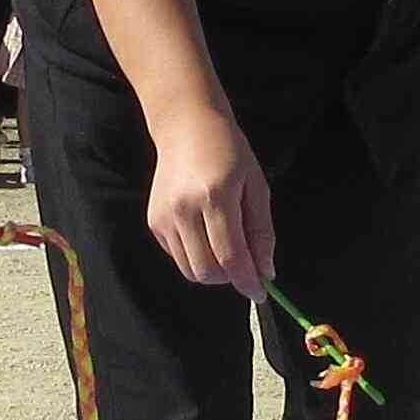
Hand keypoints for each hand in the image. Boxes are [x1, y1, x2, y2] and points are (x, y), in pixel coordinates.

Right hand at [144, 105, 273, 295]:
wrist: (186, 127)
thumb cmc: (229, 152)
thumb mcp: (256, 186)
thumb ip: (262, 232)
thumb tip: (266, 271)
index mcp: (215, 196)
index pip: (230, 256)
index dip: (247, 280)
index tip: (260, 292)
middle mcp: (184, 209)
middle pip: (207, 270)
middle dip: (230, 279)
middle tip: (245, 268)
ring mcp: (164, 217)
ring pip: (190, 270)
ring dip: (213, 271)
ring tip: (227, 248)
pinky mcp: (153, 222)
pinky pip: (178, 257)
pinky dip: (196, 257)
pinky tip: (206, 233)